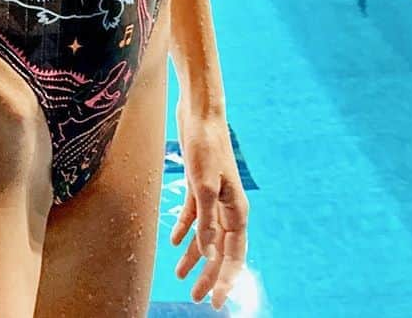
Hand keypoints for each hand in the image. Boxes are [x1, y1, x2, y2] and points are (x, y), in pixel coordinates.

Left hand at [170, 104, 248, 309]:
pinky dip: (186, 229)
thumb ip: (207, 220)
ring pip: (206, 235)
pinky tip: (175, 243)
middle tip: (197, 297)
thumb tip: (209, 253)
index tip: (216, 301)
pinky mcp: (199, 185)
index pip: (234, 255)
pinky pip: (194, 215)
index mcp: (237, 211)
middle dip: (209, 275)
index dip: (226, 280)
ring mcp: (214, 196)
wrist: (200, 112)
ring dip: (195, 256)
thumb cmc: (206, 146)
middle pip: (220, 250)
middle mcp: (228, 207)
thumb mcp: (204, 185)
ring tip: (179, 275)